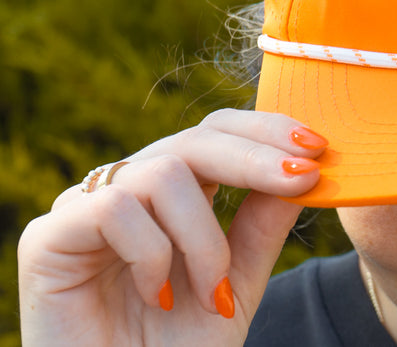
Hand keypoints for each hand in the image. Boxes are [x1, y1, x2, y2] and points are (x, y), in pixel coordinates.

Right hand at [18, 109, 326, 346]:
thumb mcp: (238, 281)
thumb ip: (263, 225)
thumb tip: (306, 165)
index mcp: (172, 194)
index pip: (217, 133)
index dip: (266, 130)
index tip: (319, 148)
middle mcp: (128, 190)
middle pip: (195, 139)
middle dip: (257, 157)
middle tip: (303, 175)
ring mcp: (85, 207)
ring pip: (164, 173)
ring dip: (204, 238)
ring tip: (211, 293)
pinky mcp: (49, 236)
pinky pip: (114, 208)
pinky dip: (152, 253)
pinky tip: (157, 295)